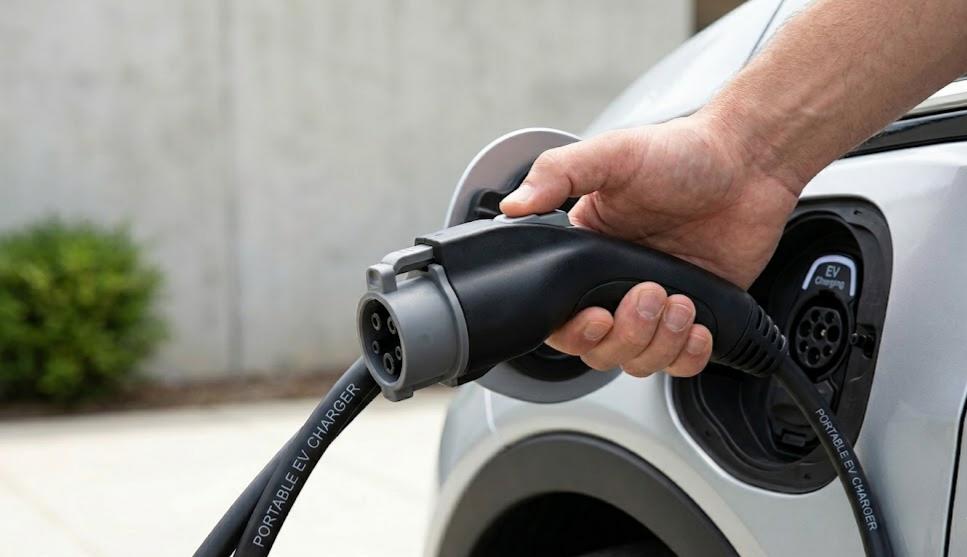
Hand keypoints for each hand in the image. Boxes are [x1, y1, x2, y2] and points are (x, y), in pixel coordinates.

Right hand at [499, 113, 800, 377]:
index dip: (574, 331)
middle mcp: (617, 284)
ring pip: (638, 360)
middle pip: (599, 349)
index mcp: (587, 254)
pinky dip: (688, 355)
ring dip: (658, 341)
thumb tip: (514, 204)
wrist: (749, 162)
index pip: (560, 316)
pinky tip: (698, 324)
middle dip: (625, 334)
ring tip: (680, 300)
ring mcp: (658, 303)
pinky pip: (682, 360)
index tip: (597, 316)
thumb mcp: (611, 154)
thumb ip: (557, 173)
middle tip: (649, 294)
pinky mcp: (698, 313)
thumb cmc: (683, 153)